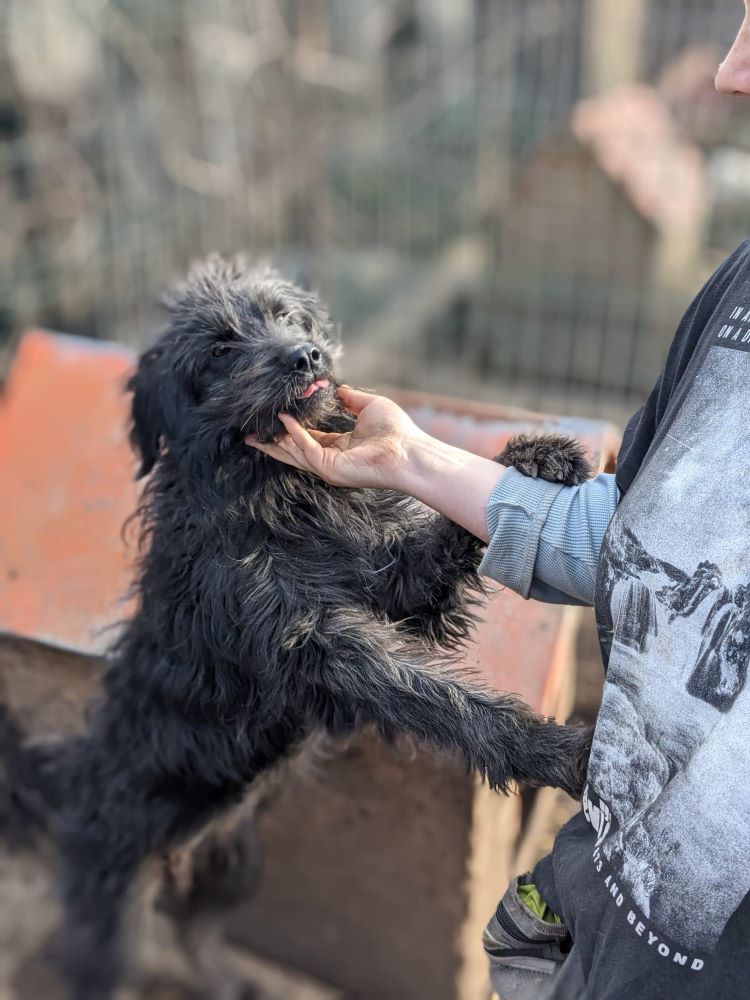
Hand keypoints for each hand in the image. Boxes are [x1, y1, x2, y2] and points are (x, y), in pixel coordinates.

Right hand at [245, 386, 425, 489]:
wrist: (409, 450)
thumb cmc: (396, 432)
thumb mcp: (369, 407)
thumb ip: (350, 398)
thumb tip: (336, 387)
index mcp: (340, 447)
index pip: (309, 440)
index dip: (291, 430)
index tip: (275, 419)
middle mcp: (331, 460)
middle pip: (294, 451)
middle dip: (272, 444)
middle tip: (249, 436)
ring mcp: (329, 467)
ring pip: (294, 453)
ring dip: (275, 441)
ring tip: (255, 431)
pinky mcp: (330, 468)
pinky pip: (306, 449)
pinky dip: (294, 434)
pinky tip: (285, 420)